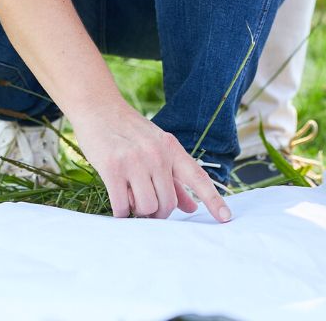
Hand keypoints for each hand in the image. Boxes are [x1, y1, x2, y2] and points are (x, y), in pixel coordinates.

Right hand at [69, 107, 232, 222]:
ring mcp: (134, 160)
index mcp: (172, 148)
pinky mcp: (112, 167)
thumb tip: (193, 207)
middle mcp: (157, 154)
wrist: (98, 107)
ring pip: (147, 207)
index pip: (197, 178)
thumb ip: (175, 179)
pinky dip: (121, 213)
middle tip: (146, 207)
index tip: (226, 218)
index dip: (213, 200)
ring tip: (130, 198)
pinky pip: (122, 206)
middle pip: (168, 203)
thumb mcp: (157, 147)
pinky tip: (118, 204)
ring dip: (138, 212)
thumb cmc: (129, 131)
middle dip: (158, 213)